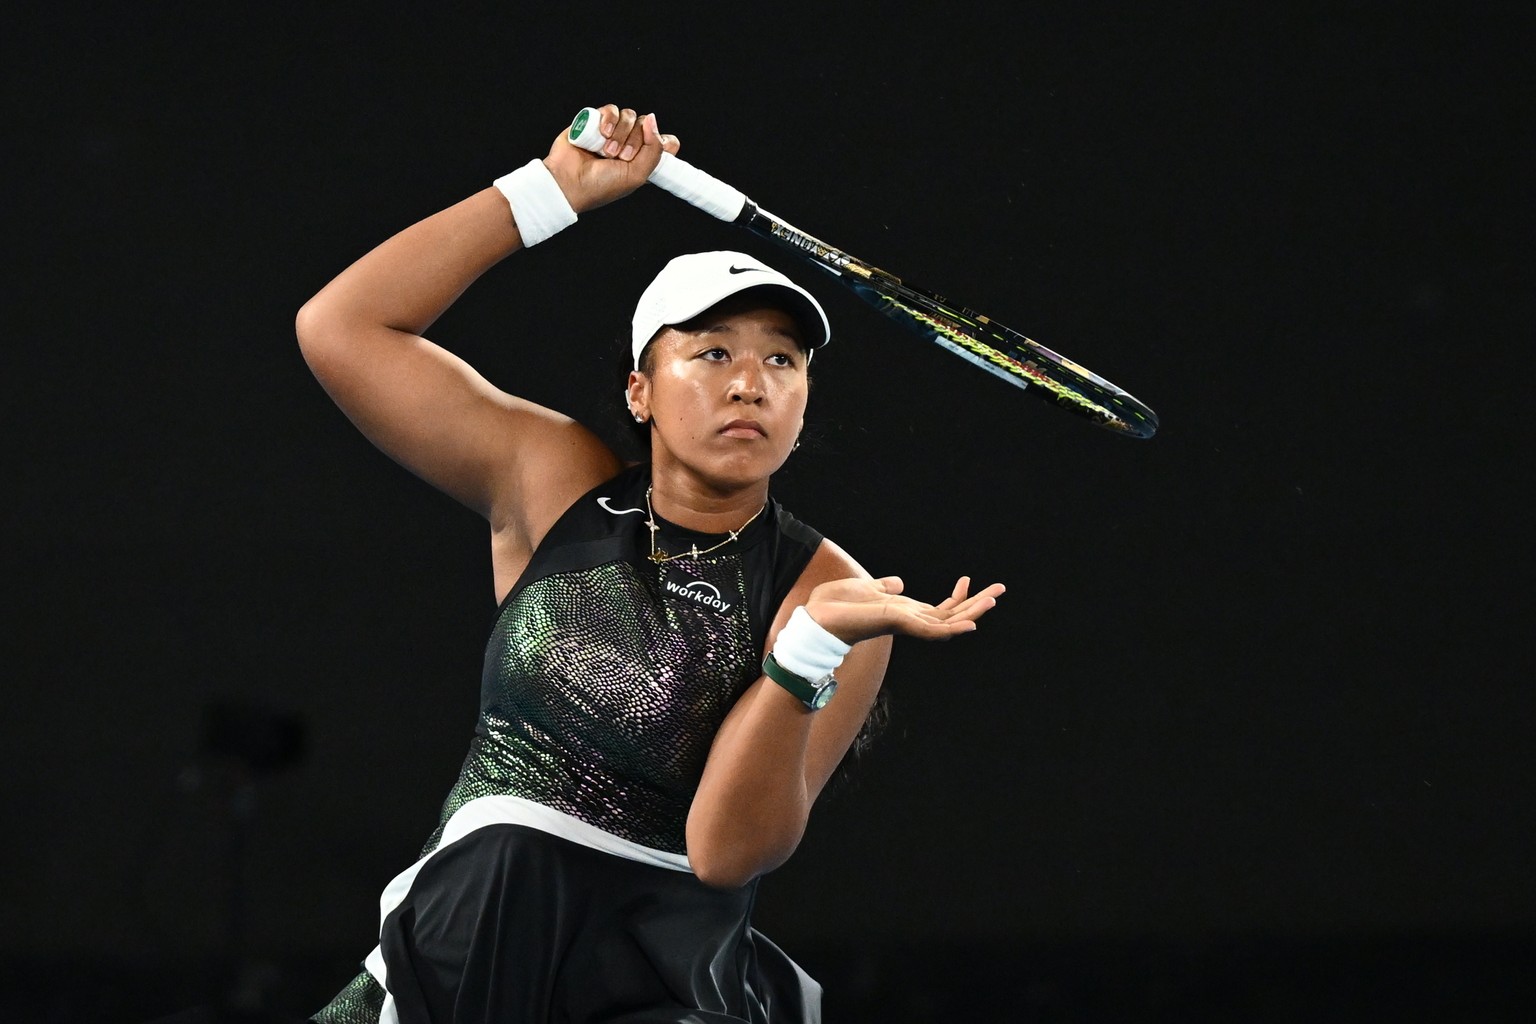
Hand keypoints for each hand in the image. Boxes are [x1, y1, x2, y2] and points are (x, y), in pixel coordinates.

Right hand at [543, 104, 679, 214]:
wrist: (569, 182)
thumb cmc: (600, 186)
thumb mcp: (637, 175)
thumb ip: (654, 150)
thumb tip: (653, 120)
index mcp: (642, 160)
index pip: (665, 141)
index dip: (664, 141)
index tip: (657, 149)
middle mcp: (629, 144)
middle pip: (647, 125)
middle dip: (635, 141)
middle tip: (621, 157)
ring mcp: (613, 132)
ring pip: (629, 116)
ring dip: (620, 133)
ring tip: (606, 150)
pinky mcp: (596, 121)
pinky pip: (612, 109)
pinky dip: (609, 119)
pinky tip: (602, 133)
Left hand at [803, 576, 1004, 645]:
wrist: (819, 617)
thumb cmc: (838, 606)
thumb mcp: (867, 589)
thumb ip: (884, 587)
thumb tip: (897, 582)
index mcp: (904, 613)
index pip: (940, 609)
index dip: (957, 597)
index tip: (968, 578)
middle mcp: (909, 621)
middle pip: (952, 615)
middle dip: (977, 603)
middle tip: (1000, 588)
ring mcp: (907, 625)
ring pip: (949, 622)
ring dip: (973, 611)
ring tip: (994, 598)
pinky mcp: (901, 624)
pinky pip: (933, 631)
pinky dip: (953, 629)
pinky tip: (970, 623)